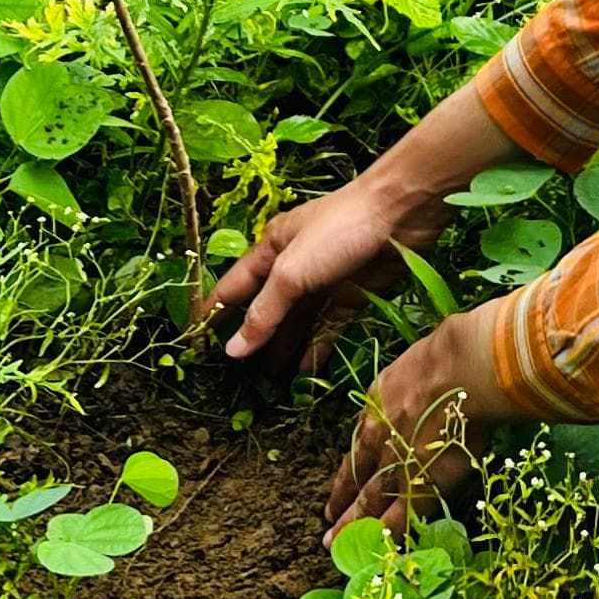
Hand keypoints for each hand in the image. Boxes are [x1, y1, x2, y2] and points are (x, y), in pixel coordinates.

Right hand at [206, 169, 449, 370]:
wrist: (403, 212)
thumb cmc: (339, 231)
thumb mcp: (293, 271)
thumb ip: (264, 312)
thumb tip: (232, 349)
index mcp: (271, 249)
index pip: (234, 287)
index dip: (214, 314)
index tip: (194, 346)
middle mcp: (294, 266)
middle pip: (266, 309)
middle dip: (252, 340)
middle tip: (234, 379)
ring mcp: (324, 283)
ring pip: (297, 323)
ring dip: (283, 350)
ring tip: (266, 385)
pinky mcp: (353, 296)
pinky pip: (328, 328)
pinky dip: (316, 349)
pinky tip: (303, 375)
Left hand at [327, 303, 514, 534]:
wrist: (463, 370)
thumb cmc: (449, 356)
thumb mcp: (414, 366)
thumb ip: (408, 387)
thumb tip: (423, 388)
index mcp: (377, 405)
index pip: (358, 445)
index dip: (349, 468)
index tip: (339, 486)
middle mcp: (377, 437)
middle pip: (355, 477)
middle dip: (342, 502)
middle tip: (328, 526)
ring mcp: (395, 462)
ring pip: (368, 501)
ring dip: (353, 524)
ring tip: (337, 544)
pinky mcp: (418, 484)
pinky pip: (398, 518)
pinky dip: (388, 535)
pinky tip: (380, 549)